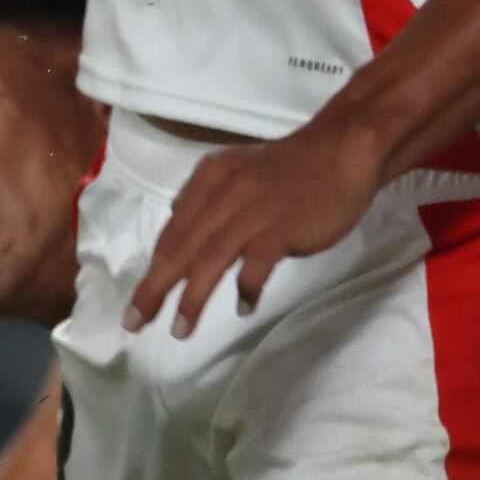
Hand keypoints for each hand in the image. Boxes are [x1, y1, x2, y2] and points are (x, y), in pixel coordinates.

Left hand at [124, 120, 380, 336]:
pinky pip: (255, 265)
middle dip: (155, 289)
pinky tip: (243, 309)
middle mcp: (223, 193)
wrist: (343, 150)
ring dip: (192, 297)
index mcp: (209, 180)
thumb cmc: (293, 168)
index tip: (137, 302)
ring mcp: (252, 210)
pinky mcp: (281, 228)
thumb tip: (179, 225)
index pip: (171, 231)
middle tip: (135, 323)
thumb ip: (209, 199)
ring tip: (180, 329)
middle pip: (181, 247)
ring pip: (210, 258)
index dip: (152, 268)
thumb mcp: (238, 172)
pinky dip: (246, 289)